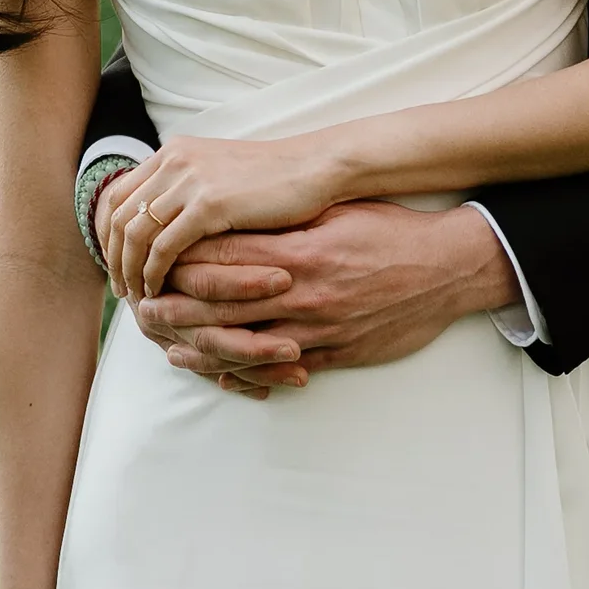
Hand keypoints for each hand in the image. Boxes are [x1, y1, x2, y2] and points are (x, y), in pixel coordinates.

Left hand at [103, 133, 354, 304]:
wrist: (317, 167)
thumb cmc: (277, 180)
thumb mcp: (222, 176)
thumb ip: (190, 191)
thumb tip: (167, 222)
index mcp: (174, 153)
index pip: (117, 194)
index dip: (107, 233)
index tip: (114, 264)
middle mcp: (174, 160)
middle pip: (118, 215)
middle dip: (112, 256)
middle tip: (119, 288)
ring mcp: (189, 180)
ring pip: (135, 233)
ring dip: (130, 269)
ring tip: (137, 296)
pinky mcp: (209, 203)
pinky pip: (164, 245)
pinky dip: (154, 272)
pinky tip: (160, 290)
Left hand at [134, 201, 518, 392]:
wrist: (448, 268)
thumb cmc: (390, 231)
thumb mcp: (334, 214)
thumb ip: (284, 223)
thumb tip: (232, 220)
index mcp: (295, 249)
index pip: (221, 256)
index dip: (180, 260)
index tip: (153, 260)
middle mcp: (299, 290)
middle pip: (220, 303)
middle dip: (175, 308)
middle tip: (140, 308)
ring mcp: (317, 326)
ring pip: (242, 344)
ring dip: (200, 347)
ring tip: (168, 346)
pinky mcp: (335, 352)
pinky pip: (279, 369)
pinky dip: (245, 374)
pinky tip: (220, 374)